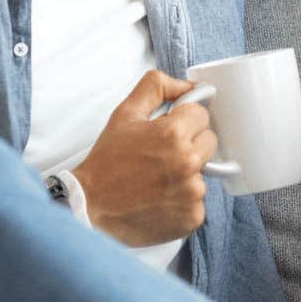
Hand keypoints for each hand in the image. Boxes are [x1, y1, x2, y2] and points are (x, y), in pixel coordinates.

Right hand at [76, 70, 217, 245]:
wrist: (91, 206)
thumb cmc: (107, 162)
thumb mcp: (125, 114)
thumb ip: (156, 88)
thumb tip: (189, 85)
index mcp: (173, 134)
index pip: (202, 115)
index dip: (183, 120)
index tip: (166, 132)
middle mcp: (187, 162)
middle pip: (210, 142)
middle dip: (190, 144)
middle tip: (161, 155)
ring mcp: (192, 192)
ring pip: (204, 172)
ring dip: (186, 173)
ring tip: (157, 179)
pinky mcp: (192, 217)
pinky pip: (198, 200)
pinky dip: (183, 200)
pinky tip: (160, 198)